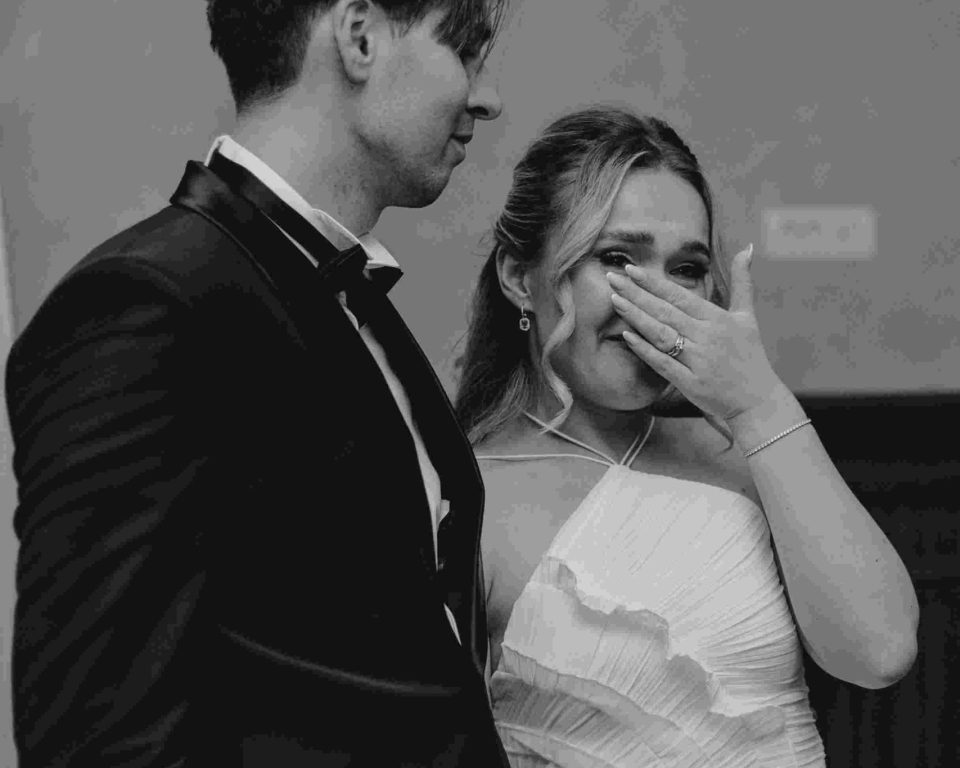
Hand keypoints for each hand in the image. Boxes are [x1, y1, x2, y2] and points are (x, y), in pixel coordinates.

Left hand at [607, 245, 785, 422]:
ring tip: (615, 300)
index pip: (680, 296)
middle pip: (665, 311)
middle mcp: (707, 336)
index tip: (631, 269)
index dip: (654, 282)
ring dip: (636, 317)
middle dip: (636, 294)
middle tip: (611, 277)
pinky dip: (645, 350)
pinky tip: (627, 336)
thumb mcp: (748, 316)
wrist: (758, 400)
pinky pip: (663, 364)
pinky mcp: (691, 383)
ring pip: (661, 334)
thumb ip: (742, 281)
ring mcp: (698, 360)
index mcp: (717, 319)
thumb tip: (746, 248)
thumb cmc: (750, 355)